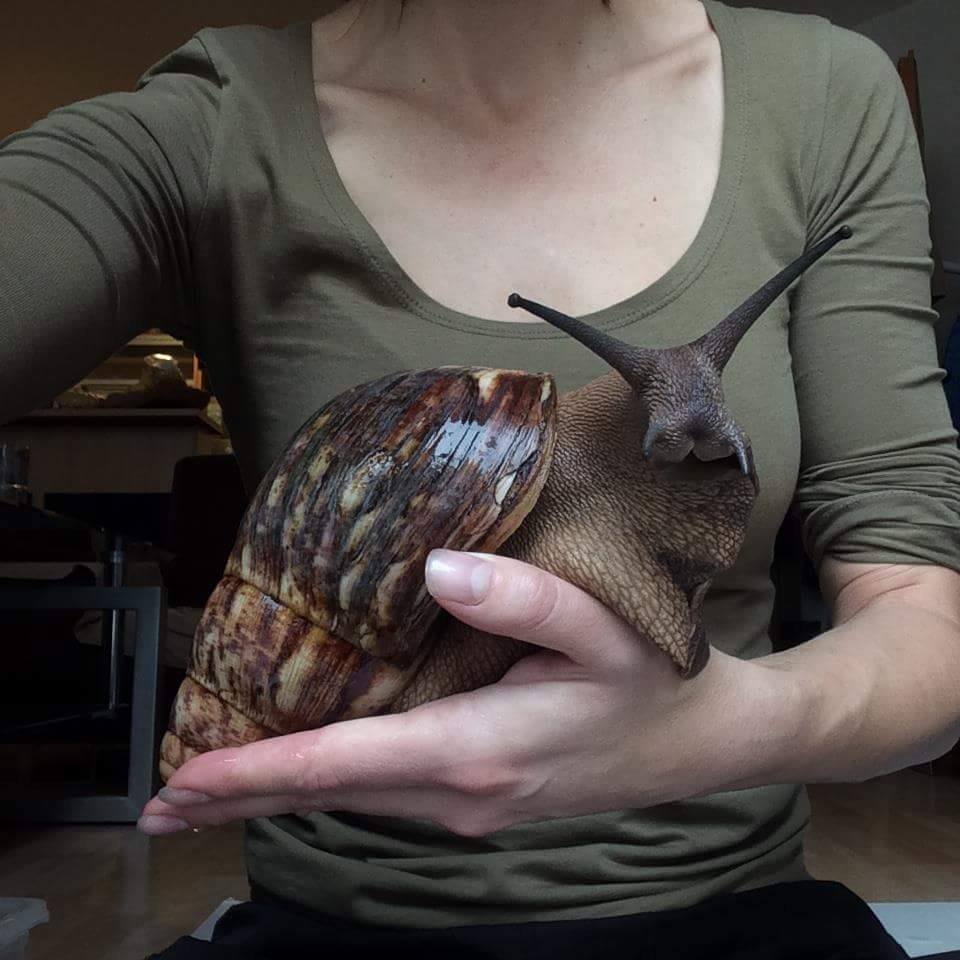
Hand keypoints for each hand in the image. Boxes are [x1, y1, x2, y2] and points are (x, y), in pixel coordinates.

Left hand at [139, 550, 786, 836]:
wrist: (694, 745)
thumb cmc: (650, 681)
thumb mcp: (602, 628)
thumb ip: (522, 597)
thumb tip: (438, 568)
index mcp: (476, 748)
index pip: (339, 765)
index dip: (254, 772)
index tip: (183, 780)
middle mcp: (458, 793)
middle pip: (328, 796)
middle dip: (242, 797)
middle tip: (163, 800)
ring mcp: (467, 807)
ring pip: (351, 801)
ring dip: (279, 794)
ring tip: (211, 786)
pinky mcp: (477, 801)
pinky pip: (382, 796)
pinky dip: (327, 786)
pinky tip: (304, 771)